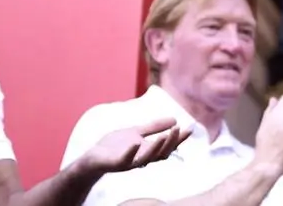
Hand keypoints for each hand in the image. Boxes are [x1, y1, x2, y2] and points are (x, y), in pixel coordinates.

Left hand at [75, 118, 190, 175]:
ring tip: (165, 136)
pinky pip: (125, 160)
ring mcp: (130, 162)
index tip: (190, 128)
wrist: (93, 157)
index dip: (179, 138)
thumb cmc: (114, 146)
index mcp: (148, 150)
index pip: (167, 145)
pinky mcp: (116, 163)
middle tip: (179, 130)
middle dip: (172, 142)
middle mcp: (142, 158)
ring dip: (157, 147)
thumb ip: (154, 127)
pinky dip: (131, 152)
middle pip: (161, 153)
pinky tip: (136, 143)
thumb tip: (175, 118)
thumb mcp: (137, 131)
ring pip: (147, 158)